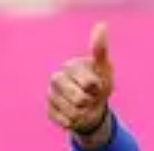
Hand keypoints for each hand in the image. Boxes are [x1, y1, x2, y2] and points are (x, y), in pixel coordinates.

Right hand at [47, 22, 113, 136]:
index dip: (97, 89)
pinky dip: (73, 122)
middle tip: (90, 98)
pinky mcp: (49, 109)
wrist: (92, 108)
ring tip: (83, 107)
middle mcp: (57, 78)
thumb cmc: (99, 85)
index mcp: (71, 66)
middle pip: (79, 99)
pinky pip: (63, 121)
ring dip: (83, 114)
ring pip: (71, 112)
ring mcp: (51, 94)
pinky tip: (74, 115)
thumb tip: (101, 25)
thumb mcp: (105, 70)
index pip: (88, 83)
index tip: (97, 86)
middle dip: (90, 102)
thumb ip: (101, 51)